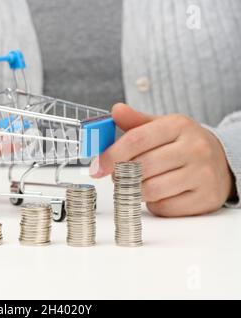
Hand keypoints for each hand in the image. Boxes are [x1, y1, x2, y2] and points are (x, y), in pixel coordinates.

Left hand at [89, 104, 234, 216]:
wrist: (220, 161)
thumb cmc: (182, 144)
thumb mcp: (161, 126)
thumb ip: (136, 121)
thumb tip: (115, 110)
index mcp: (179, 125)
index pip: (136, 140)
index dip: (111, 155)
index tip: (98, 166)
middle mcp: (194, 148)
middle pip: (141, 167)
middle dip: (121, 175)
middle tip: (117, 175)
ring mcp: (202, 174)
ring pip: (151, 190)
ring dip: (135, 190)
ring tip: (137, 183)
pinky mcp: (205, 198)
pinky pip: (164, 207)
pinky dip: (153, 203)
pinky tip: (158, 194)